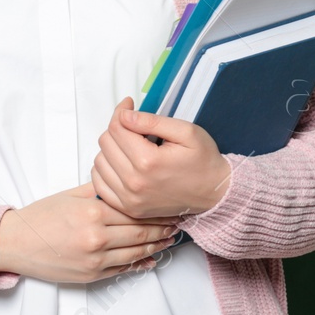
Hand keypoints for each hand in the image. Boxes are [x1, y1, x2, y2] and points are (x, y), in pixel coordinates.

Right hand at [0, 181, 182, 283]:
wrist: (16, 243)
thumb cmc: (39, 217)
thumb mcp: (68, 195)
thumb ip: (97, 190)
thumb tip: (119, 184)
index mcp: (92, 212)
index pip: (134, 210)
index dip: (155, 209)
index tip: (168, 206)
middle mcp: (97, 236)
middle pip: (140, 232)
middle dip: (162, 227)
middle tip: (177, 222)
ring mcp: (96, 258)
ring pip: (136, 252)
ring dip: (157, 246)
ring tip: (170, 239)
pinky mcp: (92, 274)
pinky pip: (123, 269)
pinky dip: (141, 264)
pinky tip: (152, 258)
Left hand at [90, 96, 231, 219]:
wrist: (215, 194)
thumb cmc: (203, 162)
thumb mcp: (186, 132)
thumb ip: (152, 121)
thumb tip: (124, 115)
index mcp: (148, 161)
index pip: (116, 128)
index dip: (121, 112)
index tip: (129, 106)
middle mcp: (134, 183)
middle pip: (105, 143)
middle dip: (117, 129)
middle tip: (133, 127)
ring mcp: (129, 199)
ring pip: (99, 162)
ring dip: (110, 150)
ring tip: (130, 147)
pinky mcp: (128, 208)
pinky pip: (100, 184)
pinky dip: (105, 171)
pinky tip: (120, 164)